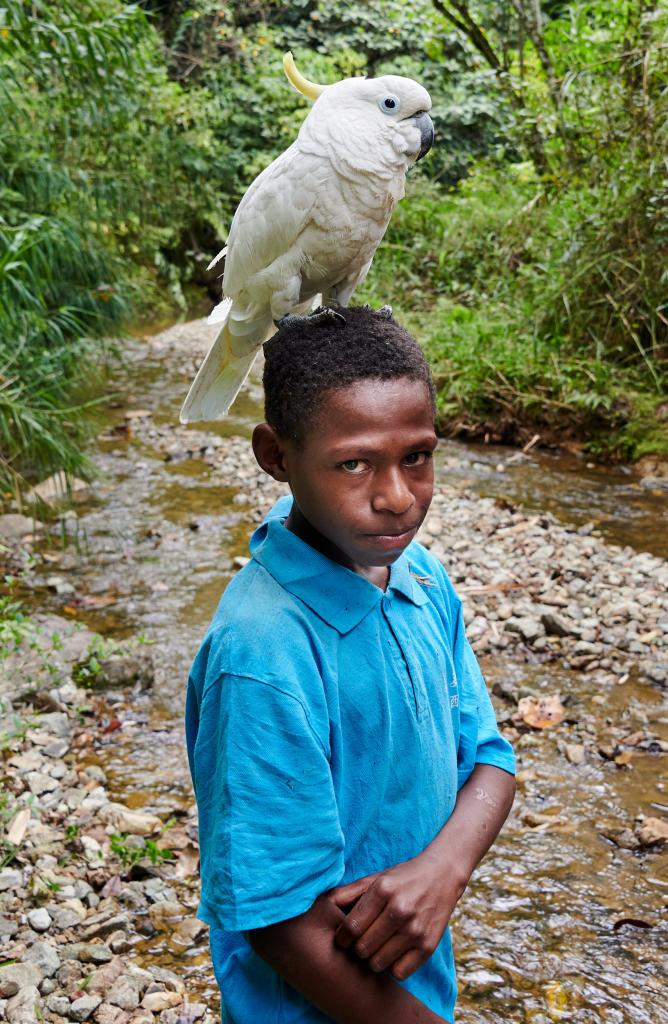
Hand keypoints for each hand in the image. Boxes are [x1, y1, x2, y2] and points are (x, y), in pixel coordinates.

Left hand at [329, 853, 466, 981]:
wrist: (442, 875)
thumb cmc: (402, 878)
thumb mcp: (375, 878)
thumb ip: (349, 893)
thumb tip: (322, 906)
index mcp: (382, 890)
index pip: (351, 928)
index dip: (341, 938)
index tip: (343, 939)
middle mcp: (399, 910)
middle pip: (362, 948)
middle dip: (356, 950)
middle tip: (359, 944)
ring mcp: (415, 929)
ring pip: (378, 963)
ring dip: (372, 960)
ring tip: (375, 948)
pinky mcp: (428, 946)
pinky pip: (399, 972)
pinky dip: (392, 967)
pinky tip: (392, 953)